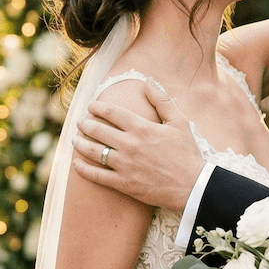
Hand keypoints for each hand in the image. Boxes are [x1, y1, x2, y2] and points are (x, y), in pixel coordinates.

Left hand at [73, 82, 203, 211]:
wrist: (193, 186)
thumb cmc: (187, 153)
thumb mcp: (179, 122)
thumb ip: (162, 100)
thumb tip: (147, 82)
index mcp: (142, 128)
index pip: (112, 112)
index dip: (98, 107)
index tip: (91, 106)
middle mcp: (130, 145)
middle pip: (98, 130)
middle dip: (85, 124)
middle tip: (80, 122)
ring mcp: (125, 165)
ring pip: (94, 151)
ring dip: (80, 143)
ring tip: (75, 139)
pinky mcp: (124, 184)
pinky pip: (97, 175)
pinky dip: (83, 169)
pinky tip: (76, 163)